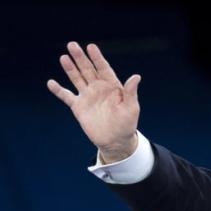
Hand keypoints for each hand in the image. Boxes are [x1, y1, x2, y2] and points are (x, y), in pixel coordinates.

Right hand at [47, 42, 140, 161]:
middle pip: (88, 70)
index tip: (91, 47)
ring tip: (64, 57)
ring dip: (70, 68)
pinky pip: (66, 96)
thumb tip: (136, 76)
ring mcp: (87, 96)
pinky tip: (51, 83)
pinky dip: (58, 90)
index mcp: (112, 86)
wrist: (116, 141)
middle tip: (72, 45)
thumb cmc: (127, 124)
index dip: (97, 58)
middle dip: (80, 58)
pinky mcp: (79, 107)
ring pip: (77, 78)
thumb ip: (131, 92)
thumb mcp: (131, 108)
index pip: (103, 68)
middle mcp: (98, 88)